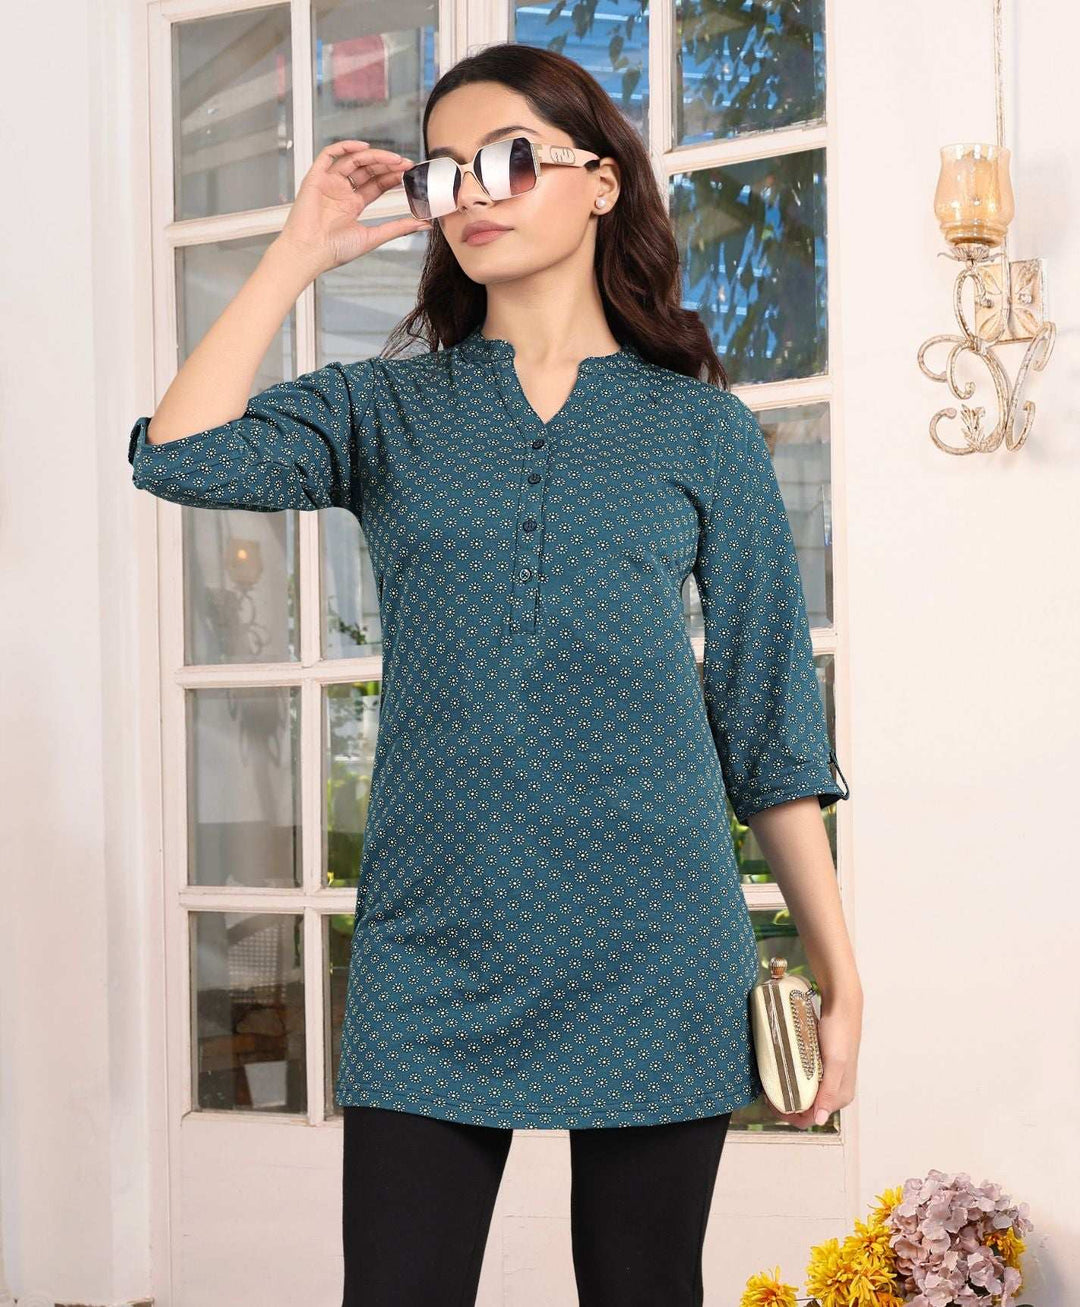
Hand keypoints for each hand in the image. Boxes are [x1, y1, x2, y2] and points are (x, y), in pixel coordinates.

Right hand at [274, 139, 431, 276]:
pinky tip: (364, 148)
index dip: (392, 177)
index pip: (376, 185)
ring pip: (353, 161)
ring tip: (393, 158)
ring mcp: (328, 184)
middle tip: (405, 164)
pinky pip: (328, 154)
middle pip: (367, 171)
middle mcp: (340, 192)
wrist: (309, 253)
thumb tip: (423, 224)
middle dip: (387, 166)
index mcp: (352, 206)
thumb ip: (397, 228)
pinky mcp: (315, 178)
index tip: (409, 173)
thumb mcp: (373, 237)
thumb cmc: (334, 250)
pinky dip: (345, 147)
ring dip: (374, 157)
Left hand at [772, 989, 861, 1129]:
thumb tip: (821, 1120)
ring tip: (771, 1083)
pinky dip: (792, 1081)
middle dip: (786, 1105)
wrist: (840, 1005)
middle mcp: (836, 1092)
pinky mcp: (821, 1066)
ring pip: (805, 1095)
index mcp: (842, 1096)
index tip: (771, 1102)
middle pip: (806, 1109)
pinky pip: (805, 1081)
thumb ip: (829, 1091)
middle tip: (767, 1093)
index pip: (811, 1119)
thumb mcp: (835, 1062)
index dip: (790, 1115)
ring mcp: (828, 1079)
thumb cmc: (840, 1032)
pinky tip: (781, 1073)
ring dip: (788, 1094)